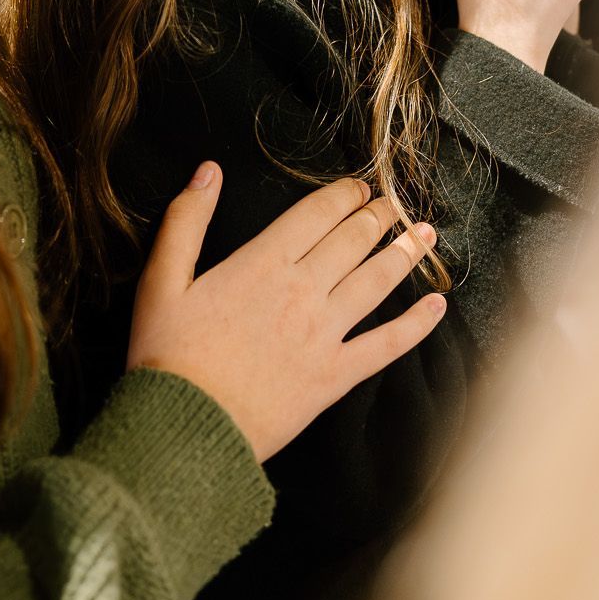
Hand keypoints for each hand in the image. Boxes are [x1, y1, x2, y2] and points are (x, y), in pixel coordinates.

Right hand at [127, 165, 445, 462]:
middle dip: (378, 217)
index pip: (315, 215)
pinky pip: (385, 345)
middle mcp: (301, 291)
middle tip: (396, 203)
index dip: (343, 196)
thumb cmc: (168, 356)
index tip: (361, 187)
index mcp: (262, 263)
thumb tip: (206, 172)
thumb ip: (185, 222)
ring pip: (375, 283)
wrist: (186, 427)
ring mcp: (323, 334)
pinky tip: (437, 307)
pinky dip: (415, 325)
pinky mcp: (334, 376)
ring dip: (405, 254)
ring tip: (426, 235)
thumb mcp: (161, 281)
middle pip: (352, 241)